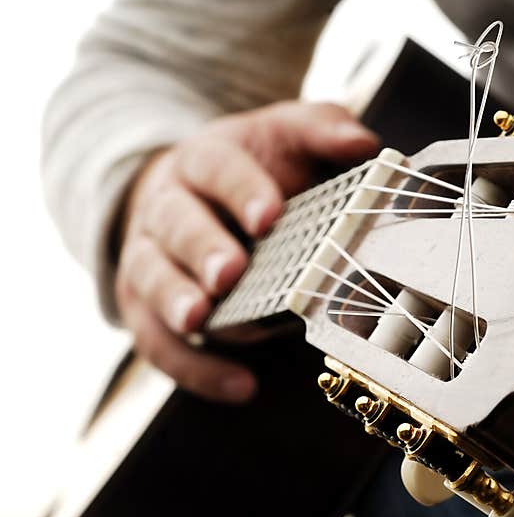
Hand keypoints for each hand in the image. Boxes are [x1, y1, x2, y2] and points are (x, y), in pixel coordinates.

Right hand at [115, 102, 378, 401]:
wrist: (186, 193)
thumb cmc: (249, 170)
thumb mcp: (283, 135)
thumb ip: (321, 130)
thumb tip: (363, 144)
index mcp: (203, 162)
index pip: (215, 168)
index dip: (239, 189)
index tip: (270, 213)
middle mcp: (167, 207)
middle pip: (175, 224)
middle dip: (202, 248)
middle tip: (230, 272)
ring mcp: (150, 258)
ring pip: (151, 280)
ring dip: (175, 302)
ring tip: (201, 320)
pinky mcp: (145, 306)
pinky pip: (159, 341)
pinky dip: (194, 367)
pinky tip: (241, 386)